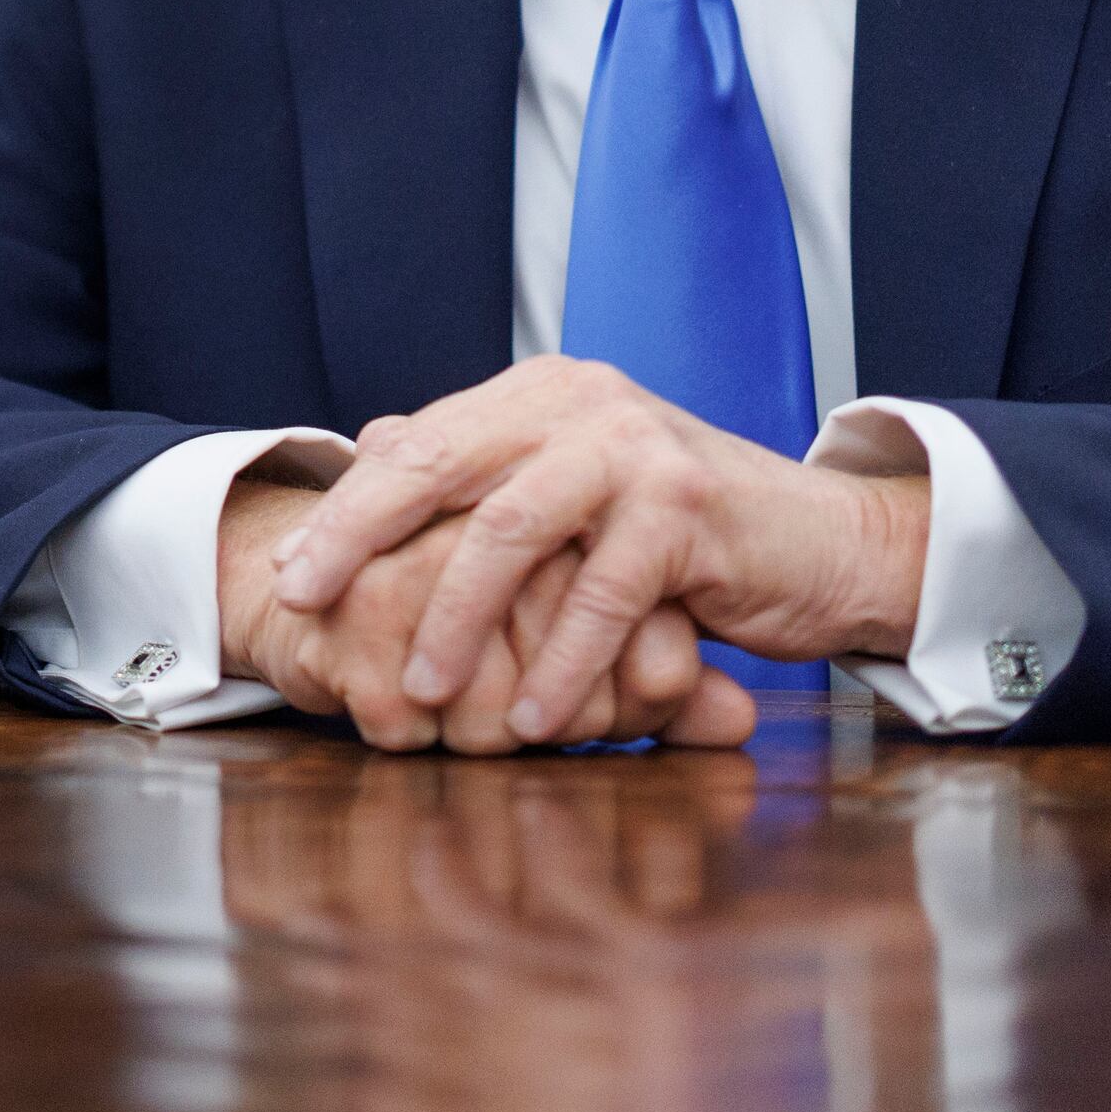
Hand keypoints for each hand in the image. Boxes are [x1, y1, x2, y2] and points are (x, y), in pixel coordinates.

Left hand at [264, 359, 928, 745]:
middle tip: (309, 605)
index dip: (348, 507)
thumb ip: (485, 471)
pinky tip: (530, 718)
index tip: (291, 575)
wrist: (819, 546)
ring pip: (510, 531)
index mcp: (540, 393)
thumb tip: (369, 442)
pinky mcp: (685, 507)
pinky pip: (601, 594)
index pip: (418, 441)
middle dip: (361, 539)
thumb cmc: (680, 534)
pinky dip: (560, 663)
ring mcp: (634, 448)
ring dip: (456, 618)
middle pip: (440, 465)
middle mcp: (579, 401)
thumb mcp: (573, 491)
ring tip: (418, 689)